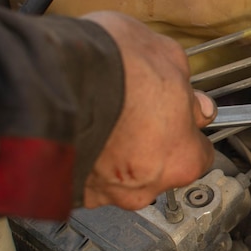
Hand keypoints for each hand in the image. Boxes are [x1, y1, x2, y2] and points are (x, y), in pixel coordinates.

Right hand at [80, 12, 215, 209]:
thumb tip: (195, 102)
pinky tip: (83, 131)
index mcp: (183, 157)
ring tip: (105, 118)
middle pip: (160, 168)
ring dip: (117, 154)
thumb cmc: (112, 66)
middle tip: (137, 112)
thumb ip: (188, 89)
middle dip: (152, 144)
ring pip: (122, 178)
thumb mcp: (168, 57)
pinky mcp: (71, 191)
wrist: (51, 74)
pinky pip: (88, 179)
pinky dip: (88, 159)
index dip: (188, 131)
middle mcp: (147, 185)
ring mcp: (107, 192)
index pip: (199, 155)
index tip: (180, 116)